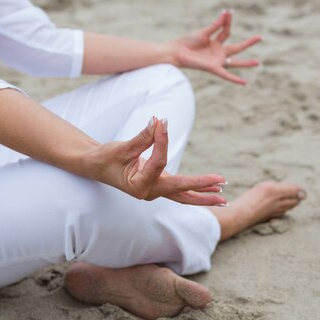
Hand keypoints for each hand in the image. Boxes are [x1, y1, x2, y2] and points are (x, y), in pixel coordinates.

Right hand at [85, 117, 226, 205]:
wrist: (95, 166)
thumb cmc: (106, 158)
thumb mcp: (122, 147)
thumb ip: (143, 137)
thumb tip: (160, 121)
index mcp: (138, 186)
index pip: (159, 163)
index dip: (162, 141)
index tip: (161, 123)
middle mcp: (149, 192)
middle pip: (181, 193)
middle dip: (202, 189)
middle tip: (222, 185)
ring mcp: (155, 191)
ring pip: (183, 196)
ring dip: (203, 195)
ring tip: (224, 197)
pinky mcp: (158, 186)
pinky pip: (180, 190)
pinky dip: (195, 189)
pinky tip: (212, 190)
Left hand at [169, 10, 261, 84]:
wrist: (176, 52)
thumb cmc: (187, 42)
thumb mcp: (203, 33)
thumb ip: (215, 25)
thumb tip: (226, 13)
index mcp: (216, 43)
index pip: (226, 31)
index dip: (227, 21)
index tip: (229, 11)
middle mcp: (218, 52)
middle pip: (237, 47)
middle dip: (248, 43)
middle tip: (261, 37)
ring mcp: (216, 60)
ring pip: (235, 62)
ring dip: (246, 63)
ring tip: (258, 62)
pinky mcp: (212, 68)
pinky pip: (225, 75)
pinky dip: (234, 79)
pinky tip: (244, 82)